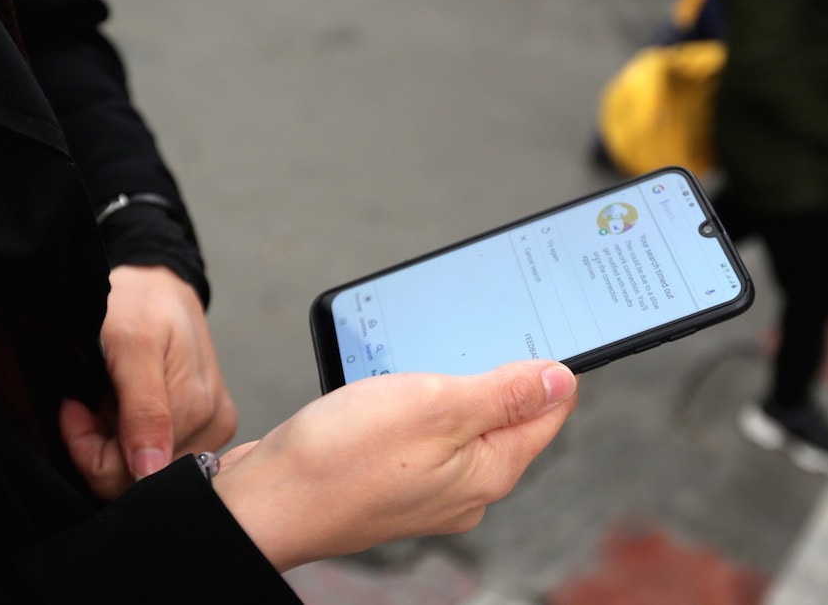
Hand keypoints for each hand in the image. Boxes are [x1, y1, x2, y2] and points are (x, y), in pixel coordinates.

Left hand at [60, 265, 236, 498]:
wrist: (159, 285)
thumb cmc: (142, 304)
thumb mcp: (132, 344)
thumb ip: (143, 409)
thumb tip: (150, 471)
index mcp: (200, 411)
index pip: (131, 475)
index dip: (90, 448)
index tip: (75, 405)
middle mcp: (215, 427)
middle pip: (141, 479)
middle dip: (102, 445)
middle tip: (90, 400)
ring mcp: (213, 429)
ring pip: (146, 471)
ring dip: (114, 439)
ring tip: (112, 394)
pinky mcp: (208, 426)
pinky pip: (158, 456)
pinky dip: (128, 435)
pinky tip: (126, 403)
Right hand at [212, 359, 577, 570]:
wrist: (265, 500)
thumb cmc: (340, 458)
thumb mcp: (435, 407)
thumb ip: (504, 393)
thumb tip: (562, 379)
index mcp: (490, 470)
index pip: (548, 412)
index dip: (550, 366)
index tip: (539, 327)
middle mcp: (466, 486)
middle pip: (507, 416)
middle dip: (496, 371)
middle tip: (472, 335)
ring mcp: (429, 486)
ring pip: (461, 421)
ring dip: (448, 385)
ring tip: (422, 360)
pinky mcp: (394, 478)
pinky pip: (423, 431)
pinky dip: (414, 403)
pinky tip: (391, 387)